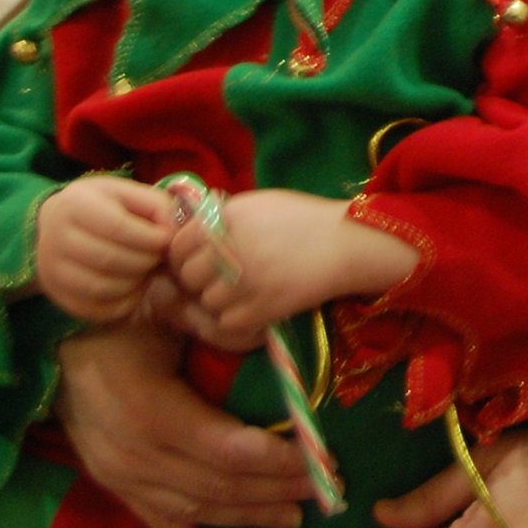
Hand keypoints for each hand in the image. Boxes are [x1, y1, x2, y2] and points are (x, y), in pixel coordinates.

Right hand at [36, 175, 177, 320]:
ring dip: (135, 283)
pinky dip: (121, 303)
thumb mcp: (132, 193)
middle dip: (145, 261)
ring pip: (101, 288)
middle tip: (158, 257)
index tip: (166, 240)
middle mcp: (55, 237)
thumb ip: (158, 206)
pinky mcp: (56, 294)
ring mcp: (51, 269)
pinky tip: (132, 288)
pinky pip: (93, 309)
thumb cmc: (106, 206)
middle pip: (109, 259)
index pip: (117, 227)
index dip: (150, 238)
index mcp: (76, 204)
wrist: (61, 222)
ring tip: (146, 270)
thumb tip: (174, 232)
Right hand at [54, 317, 316, 527]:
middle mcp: (133, 454)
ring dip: (248, 515)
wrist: (57, 344)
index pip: (226, 450)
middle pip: (218, 484)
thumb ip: (210, 321)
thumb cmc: (120, 319)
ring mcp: (120, 475)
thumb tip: (264, 336)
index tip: (322, 456)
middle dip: (277, 489)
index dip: (277, 460)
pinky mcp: (113, 484)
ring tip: (295, 515)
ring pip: (194, 507)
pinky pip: (157, 520)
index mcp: (149, 411)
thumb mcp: (163, 305)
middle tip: (327, 486)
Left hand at [167, 189, 420, 349]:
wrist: (350, 243)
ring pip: (206, 302)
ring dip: (221, 299)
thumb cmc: (304, 219)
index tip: (201, 258)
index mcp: (226, 218)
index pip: (177, 245)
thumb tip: (184, 234)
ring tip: (246, 289)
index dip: (185, 254)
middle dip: (201, 278)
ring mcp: (244, 282)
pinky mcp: (259, 309)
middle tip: (225, 276)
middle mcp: (230, 249)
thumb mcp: (259, 205)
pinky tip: (257, 303)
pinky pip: (227, 322)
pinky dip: (238, 317)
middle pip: (188, 276)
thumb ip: (220, 218)